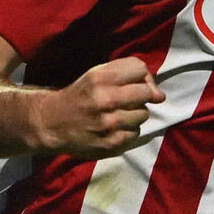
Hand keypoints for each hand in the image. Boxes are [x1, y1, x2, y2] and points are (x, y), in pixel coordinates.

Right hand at [31, 57, 165, 158]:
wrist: (52, 124)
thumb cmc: (79, 95)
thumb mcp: (96, 75)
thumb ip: (128, 75)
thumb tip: (161, 96)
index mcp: (100, 78)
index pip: (140, 69)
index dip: (140, 76)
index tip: (133, 83)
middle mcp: (105, 100)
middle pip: (145, 93)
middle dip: (140, 96)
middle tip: (125, 100)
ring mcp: (109, 124)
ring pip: (143, 114)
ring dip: (134, 114)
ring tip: (117, 115)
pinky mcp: (111, 144)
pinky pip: (136, 133)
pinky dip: (128, 130)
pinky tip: (113, 128)